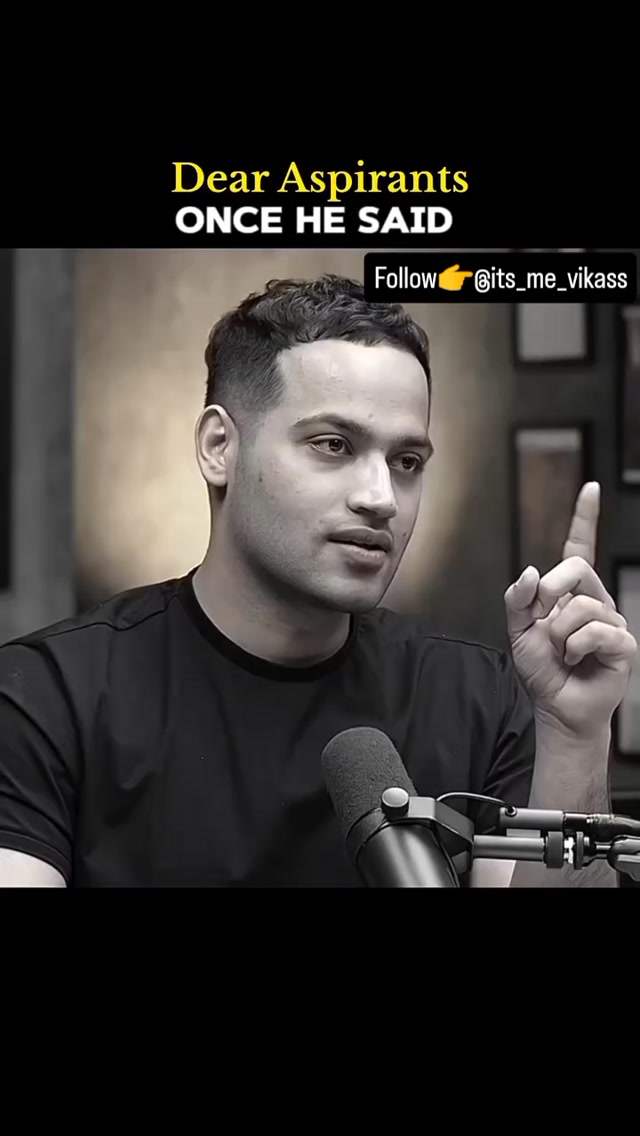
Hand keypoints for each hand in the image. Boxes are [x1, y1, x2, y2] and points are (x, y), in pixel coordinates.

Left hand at [504, 482, 636, 738]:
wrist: (557, 707)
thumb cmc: (543, 669)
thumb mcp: (518, 631)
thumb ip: (518, 599)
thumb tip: (532, 572)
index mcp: (572, 593)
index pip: (580, 548)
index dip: (585, 518)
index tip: (591, 488)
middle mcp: (597, 600)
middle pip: (577, 568)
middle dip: (551, 591)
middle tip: (542, 619)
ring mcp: (613, 621)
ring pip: (581, 607)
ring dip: (559, 633)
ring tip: (563, 652)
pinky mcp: (623, 645)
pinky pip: (596, 632)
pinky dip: (575, 648)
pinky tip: (576, 660)